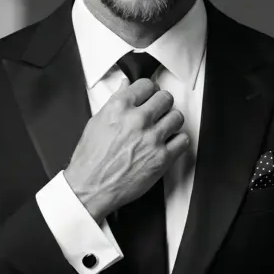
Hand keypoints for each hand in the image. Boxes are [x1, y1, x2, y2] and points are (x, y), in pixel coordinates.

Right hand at [64, 76, 188, 221]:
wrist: (90, 188)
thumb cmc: (90, 159)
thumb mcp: (96, 123)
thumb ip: (115, 102)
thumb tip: (126, 85)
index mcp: (119, 107)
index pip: (147, 85)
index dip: (150, 91)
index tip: (149, 97)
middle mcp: (137, 120)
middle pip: (166, 98)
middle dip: (162, 105)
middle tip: (157, 113)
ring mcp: (152, 139)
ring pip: (177, 117)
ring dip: (171, 122)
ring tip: (163, 129)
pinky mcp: (162, 158)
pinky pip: (183, 140)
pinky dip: (177, 142)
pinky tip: (167, 145)